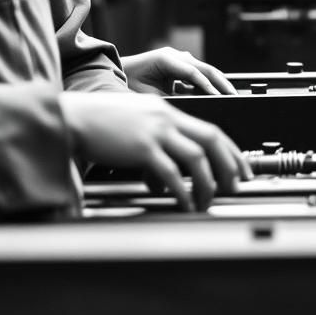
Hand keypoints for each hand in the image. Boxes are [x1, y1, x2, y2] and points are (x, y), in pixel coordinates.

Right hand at [60, 91, 251, 210]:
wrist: (75, 116)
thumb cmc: (100, 124)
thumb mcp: (136, 127)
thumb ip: (155, 147)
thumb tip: (165, 179)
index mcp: (167, 111)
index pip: (210, 128)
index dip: (230, 150)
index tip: (240, 167)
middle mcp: (166, 118)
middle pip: (211, 138)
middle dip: (229, 165)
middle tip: (236, 186)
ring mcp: (155, 131)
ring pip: (196, 156)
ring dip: (207, 182)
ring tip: (207, 201)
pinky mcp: (141, 148)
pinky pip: (170, 172)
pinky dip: (182, 190)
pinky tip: (184, 203)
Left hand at [120, 46, 238, 95]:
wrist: (116, 74)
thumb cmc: (129, 84)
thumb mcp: (148, 95)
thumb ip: (169, 99)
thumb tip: (190, 107)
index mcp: (166, 58)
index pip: (192, 72)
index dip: (206, 86)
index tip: (218, 97)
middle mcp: (175, 56)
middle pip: (204, 68)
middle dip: (220, 82)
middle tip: (233, 95)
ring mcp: (179, 60)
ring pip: (204, 70)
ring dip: (217, 82)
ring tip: (231, 95)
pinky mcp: (180, 68)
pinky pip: (198, 75)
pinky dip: (208, 84)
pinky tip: (218, 94)